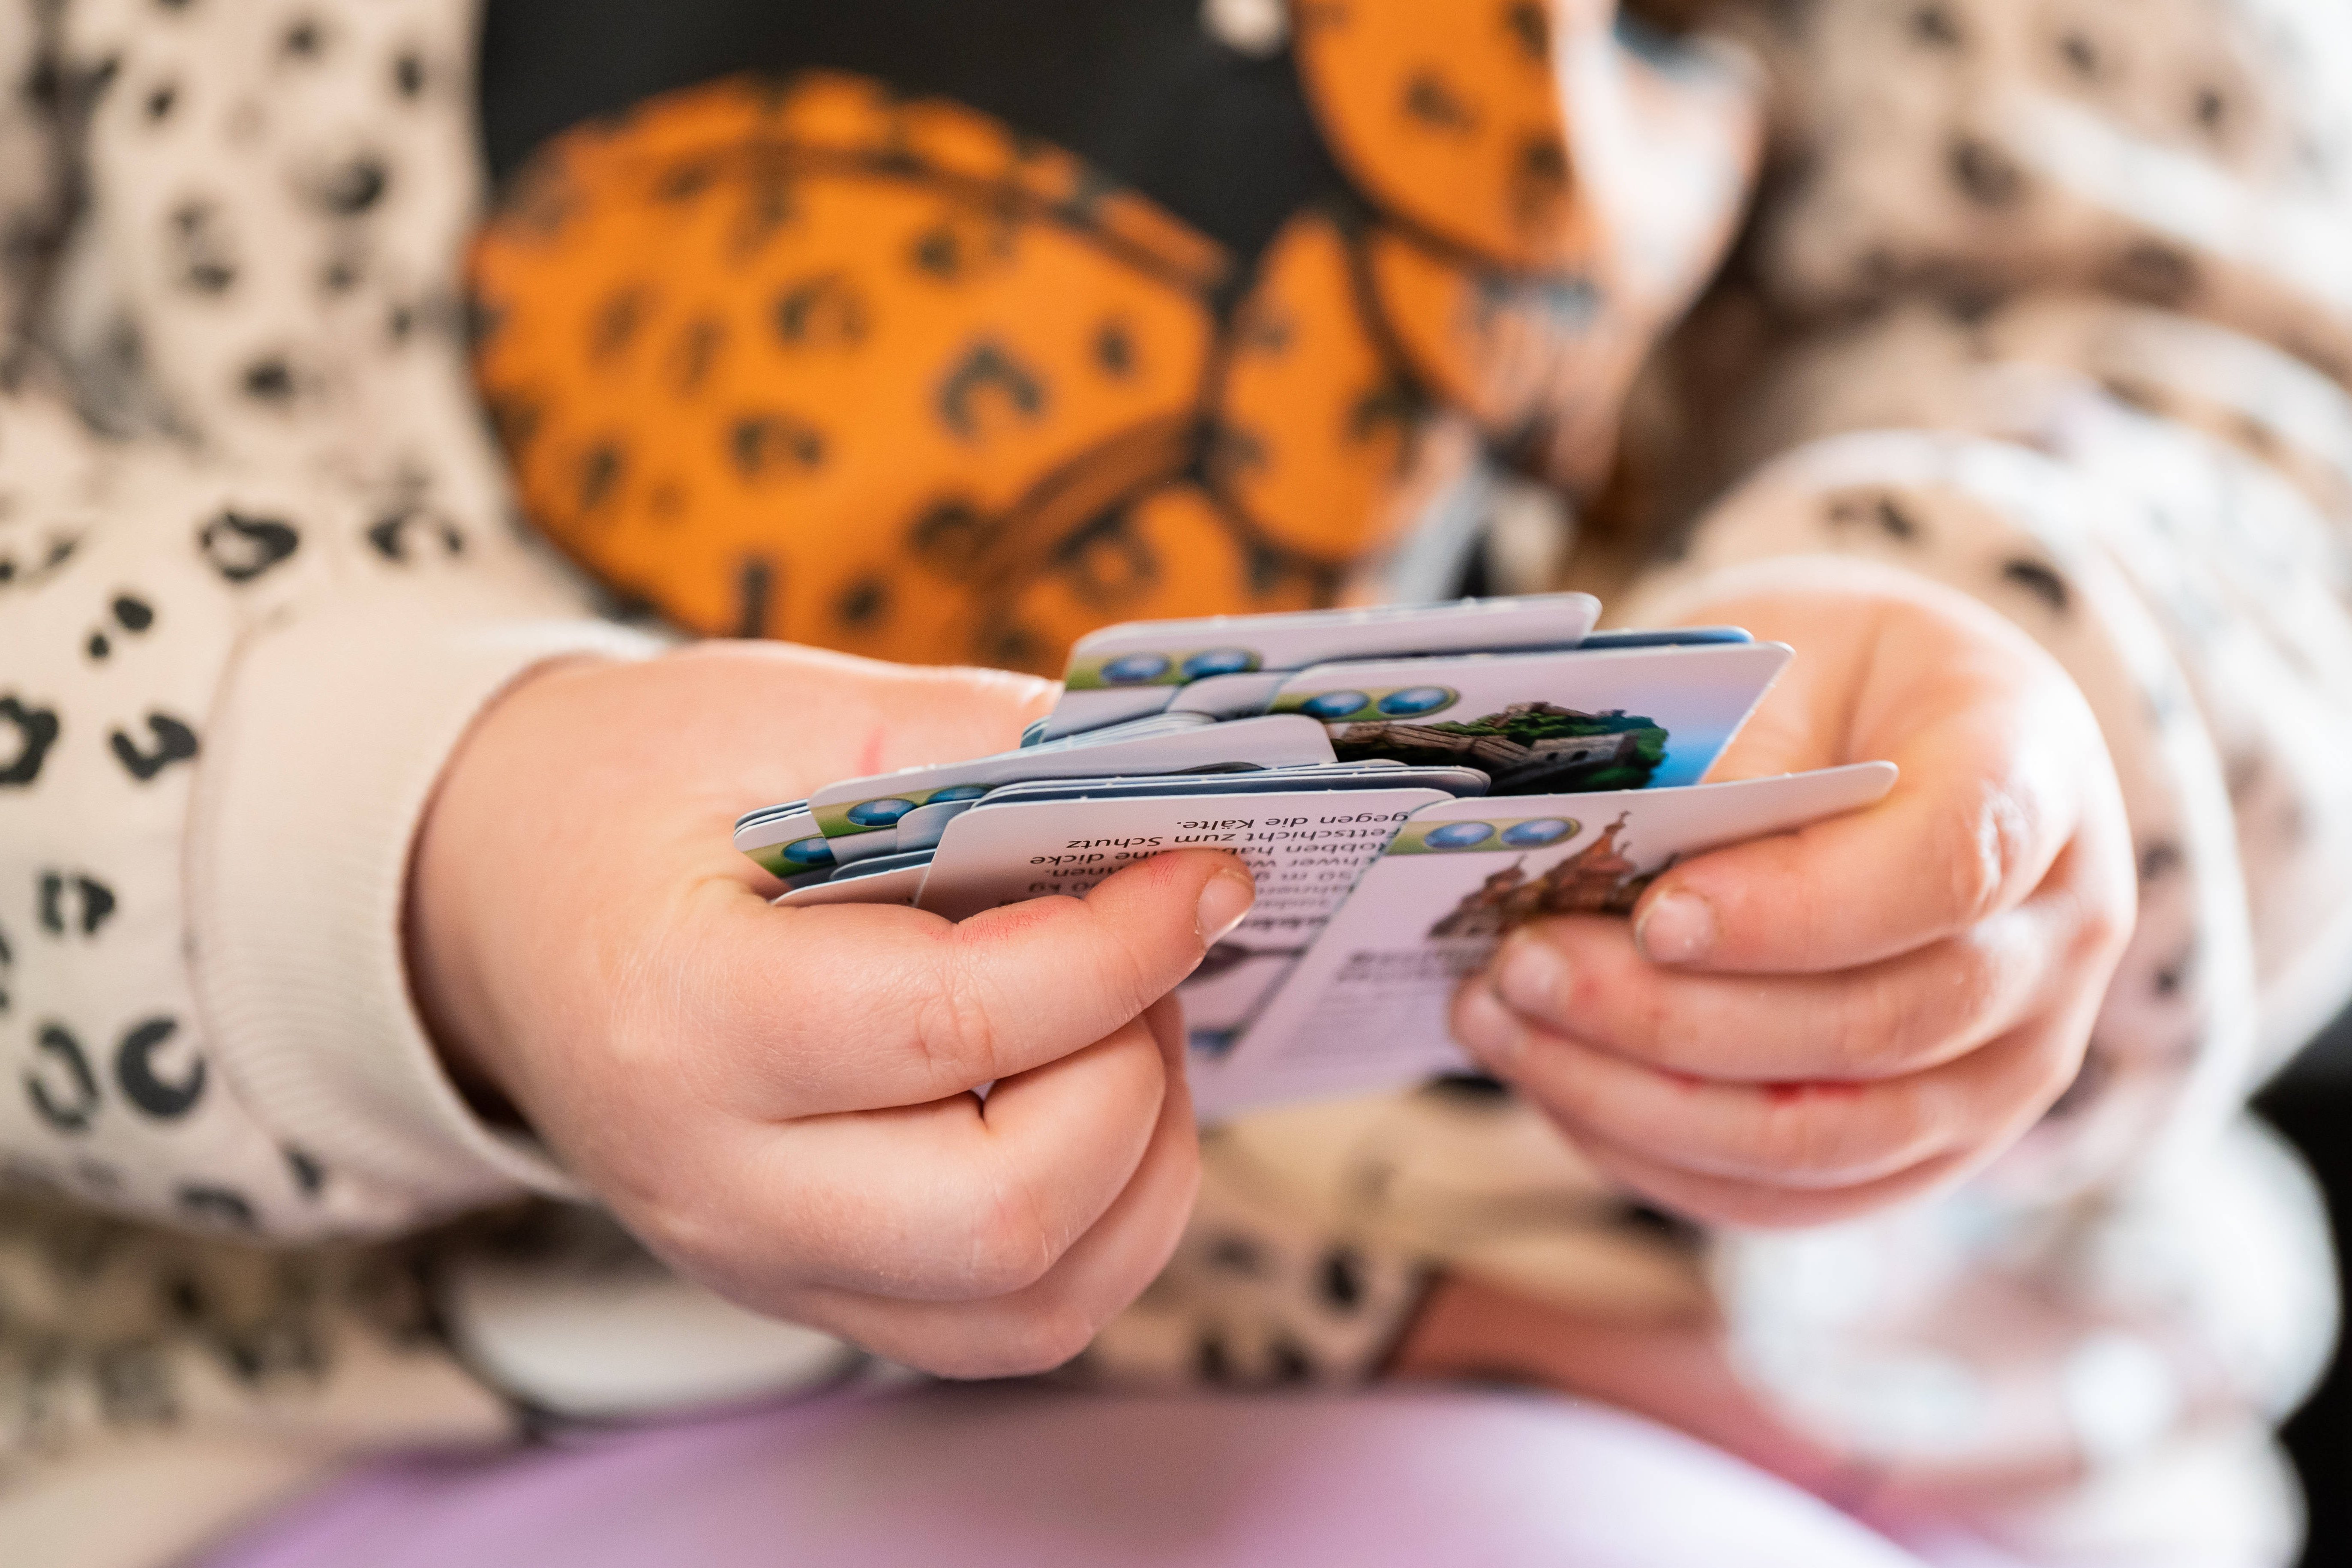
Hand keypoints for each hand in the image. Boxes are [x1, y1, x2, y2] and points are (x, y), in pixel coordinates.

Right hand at [406, 642, 1255, 1375]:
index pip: (951, 1028)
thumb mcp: (781, 716)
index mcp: (679, 1017)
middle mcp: (714, 1185)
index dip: (1115, 950)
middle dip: (1134, 1072)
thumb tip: (1166, 780)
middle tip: (1152, 952)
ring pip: (1030, 1300)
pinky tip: (1103, 1102)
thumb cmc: (630, 795)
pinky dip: (1107, 1224)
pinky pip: (1007, 1322)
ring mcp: (762, 1264)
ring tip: (1131, 1026)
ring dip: (1144, 1164)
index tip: (1203, 872)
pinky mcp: (815, 1293)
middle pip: (1003, 1212)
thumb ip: (973, 741)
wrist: (500, 904)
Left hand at [1451, 558, 2135, 1226]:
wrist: (1910, 738)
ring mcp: (2007, 1067)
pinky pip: (1792, 1194)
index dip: (1797, 909)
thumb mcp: (1793, 652)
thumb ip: (1740, 753)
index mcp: (2038, 786)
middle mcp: (2055, 947)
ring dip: (1639, 1099)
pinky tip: (1551, 1086)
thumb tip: (1643, 872)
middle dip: (1671, 1016)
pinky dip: (1659, 1155)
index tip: (1654, 915)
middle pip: (1874, 1025)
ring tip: (1499, 1024)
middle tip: (1521, 967)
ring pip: (1823, 1137)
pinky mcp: (1931, 1146)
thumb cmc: (1840, 680)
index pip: (1949, 869)